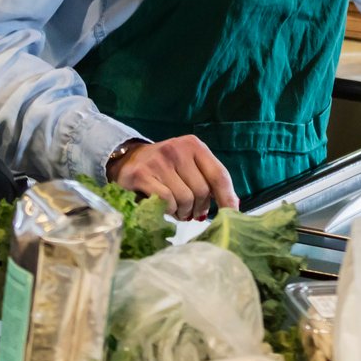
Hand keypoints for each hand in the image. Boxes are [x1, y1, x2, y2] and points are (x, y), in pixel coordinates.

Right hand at [107, 134, 238, 220]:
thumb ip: (209, 180)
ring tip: (177, 210)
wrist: (127, 160)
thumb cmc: (165, 168)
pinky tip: (165, 209)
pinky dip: (169, 210)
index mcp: (194, 146)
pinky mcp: (142, 174)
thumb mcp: (189, 167)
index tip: (231, 215)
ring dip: (183, 212)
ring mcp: (159, 161)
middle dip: (200, 208)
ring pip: (185, 199)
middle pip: (202, 191)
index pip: (219, 174)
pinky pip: (166, 201)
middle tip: (192, 213)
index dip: (227, 198)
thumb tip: (233, 205)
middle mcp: (178, 149)